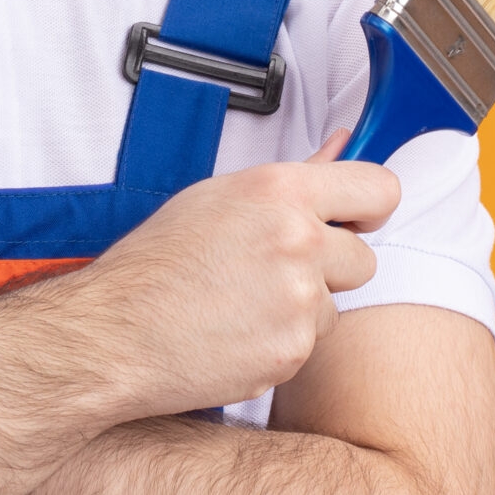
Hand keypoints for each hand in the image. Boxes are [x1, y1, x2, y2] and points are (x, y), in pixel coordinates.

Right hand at [58, 131, 399, 420]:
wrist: (114, 335)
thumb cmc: (152, 267)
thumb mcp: (216, 200)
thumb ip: (292, 180)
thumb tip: (340, 145)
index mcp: (278, 191)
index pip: (380, 188)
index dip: (369, 209)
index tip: (353, 220)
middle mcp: (297, 240)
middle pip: (364, 258)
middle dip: (329, 269)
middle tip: (272, 274)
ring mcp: (299, 299)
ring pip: (335, 306)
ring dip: (302, 311)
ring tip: (242, 307)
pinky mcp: (293, 349)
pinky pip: (310, 346)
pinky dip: (281, 344)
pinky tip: (236, 335)